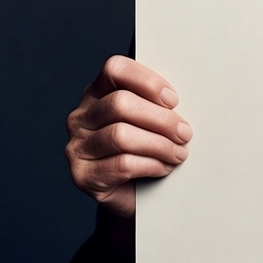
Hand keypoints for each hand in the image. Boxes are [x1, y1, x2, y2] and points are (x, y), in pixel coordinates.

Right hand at [65, 55, 191, 217]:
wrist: (134, 193)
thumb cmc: (146, 147)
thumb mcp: (150, 119)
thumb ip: (157, 103)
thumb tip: (183, 102)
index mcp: (98, 92)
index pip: (115, 69)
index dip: (147, 81)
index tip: (173, 100)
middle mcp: (81, 116)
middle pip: (120, 104)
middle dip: (161, 119)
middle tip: (185, 133)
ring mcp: (77, 146)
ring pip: (121, 135)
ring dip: (159, 145)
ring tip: (179, 153)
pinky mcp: (83, 175)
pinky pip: (121, 164)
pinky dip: (151, 165)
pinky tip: (164, 167)